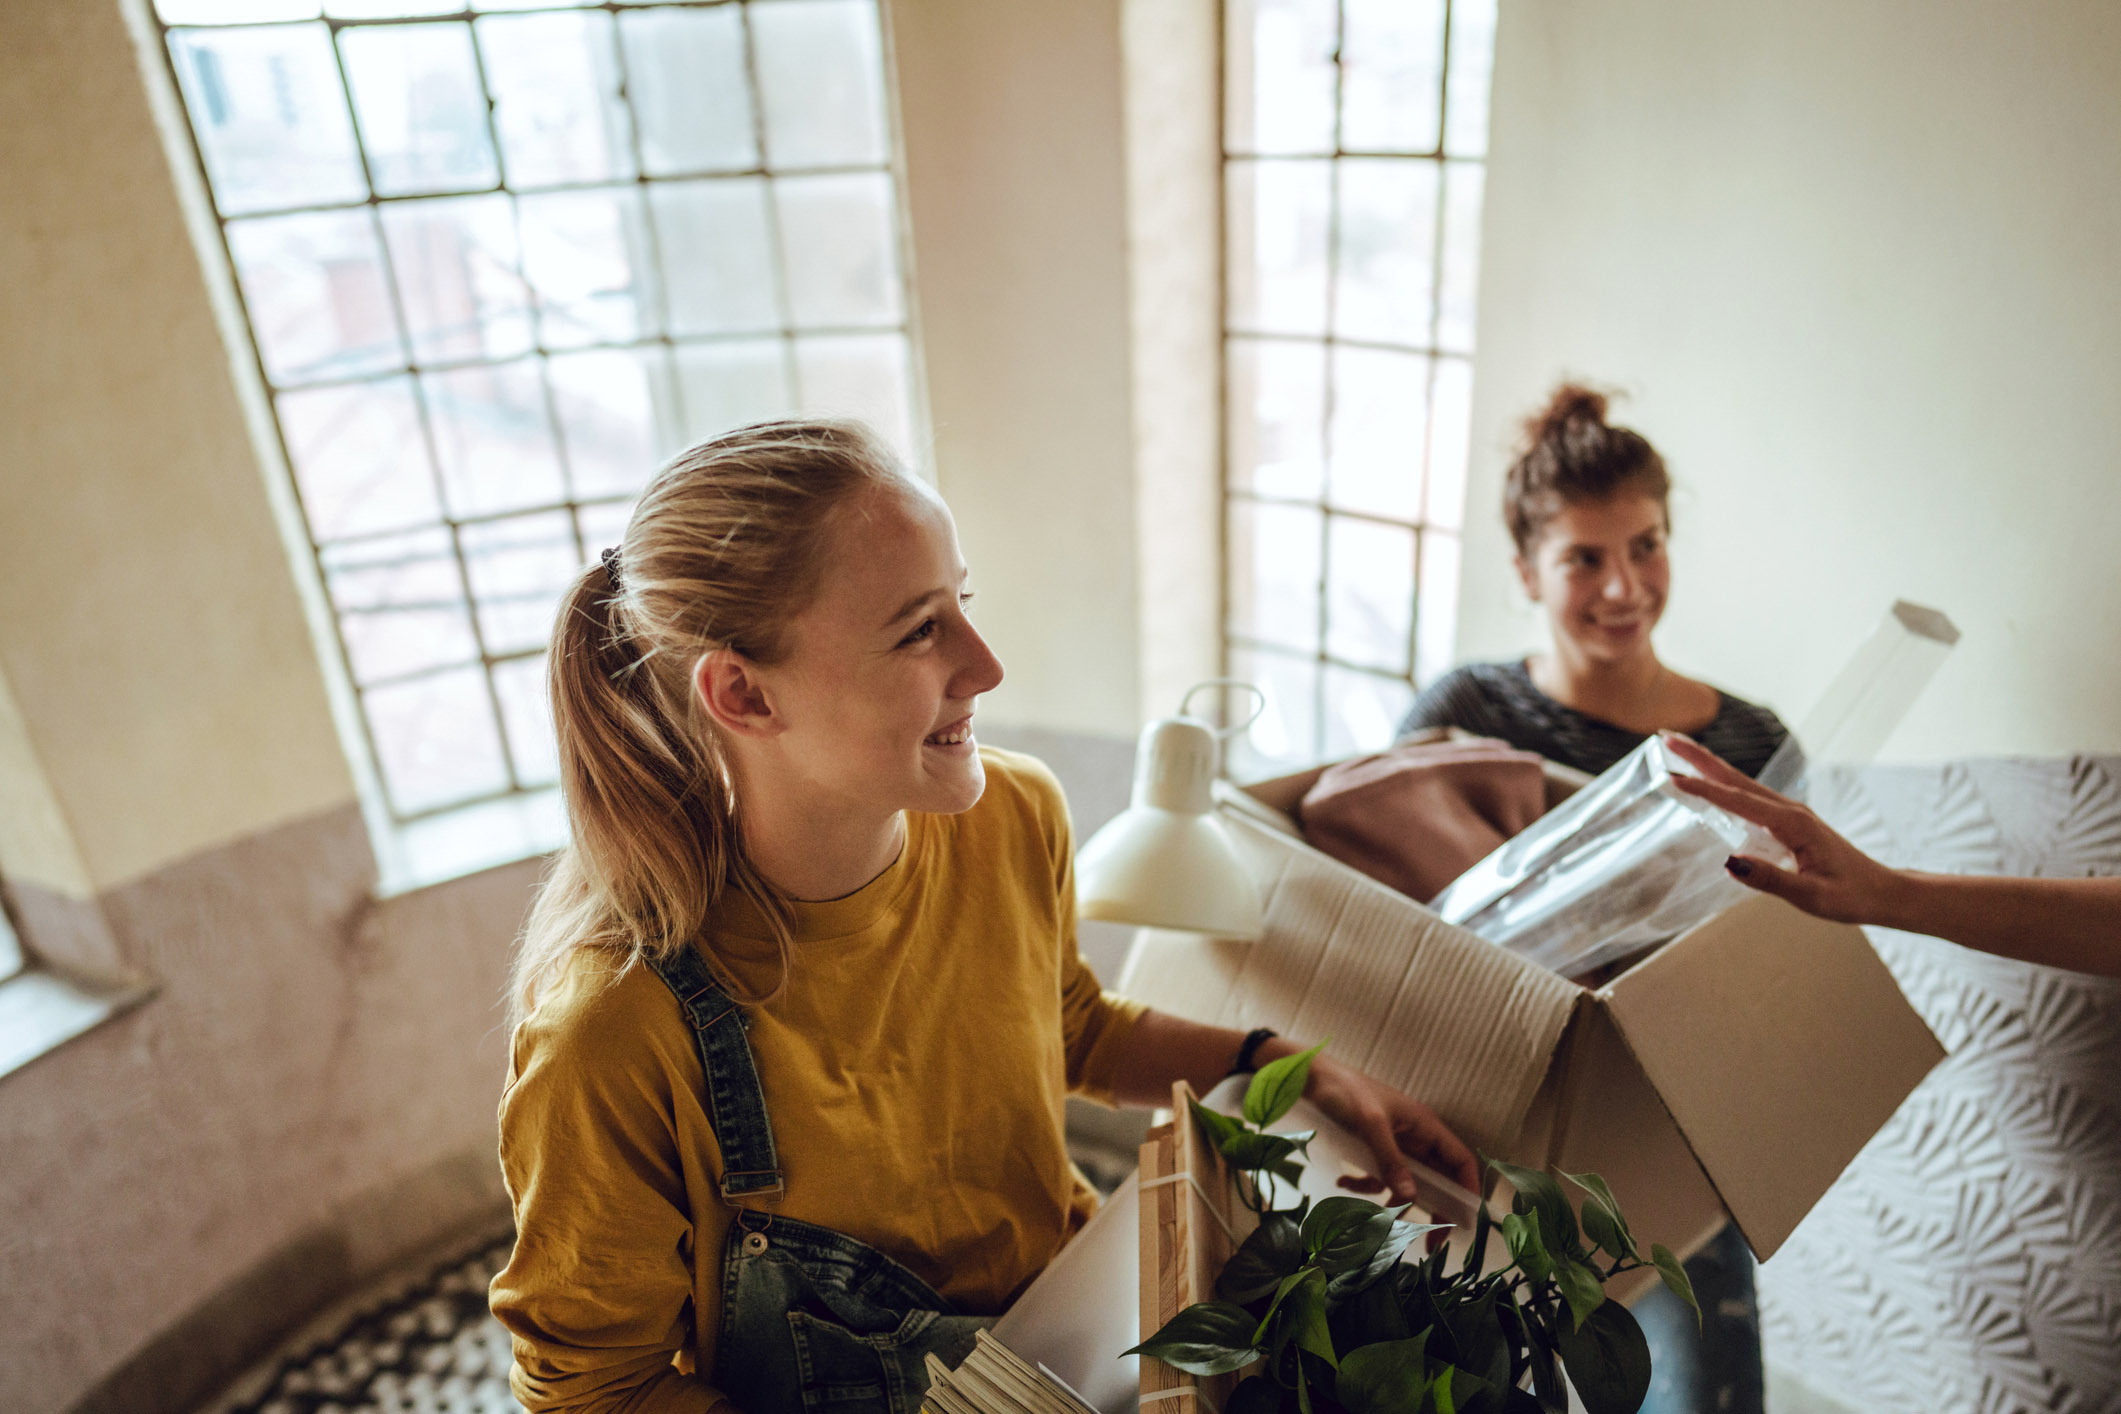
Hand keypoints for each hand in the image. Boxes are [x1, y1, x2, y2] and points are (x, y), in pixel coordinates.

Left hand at [1297, 1050, 1481, 1237]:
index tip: (1464, 1220)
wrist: (1311, 1077)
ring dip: (1395, 1201)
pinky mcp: (1372, 1150)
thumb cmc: (1345, 1091)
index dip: (1467, 1189)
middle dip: (1435, 1209)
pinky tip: (1344, 1181)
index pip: (1460, 1160)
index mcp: (1424, 1125)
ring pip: (1407, 1183)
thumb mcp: (1369, 1124)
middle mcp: (1414, 1137)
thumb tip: (1411, 1197)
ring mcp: (1394, 1145)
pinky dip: (1366, 1184)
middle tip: (1432, 1243)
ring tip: (1382, 1220)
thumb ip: (1390, 1159)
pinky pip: (1379, 1177)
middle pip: (1438, 1179)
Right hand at [1662, 732, 1906, 925]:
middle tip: (1665, 738)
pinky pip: (1748, 796)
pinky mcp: (1789, 821)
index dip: (1703, 789)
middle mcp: (1789, 811)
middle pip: (1735, 778)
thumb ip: (1770, 879)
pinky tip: (1711, 783)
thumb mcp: (1811, 896)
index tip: (1670, 777)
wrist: (1882, 892)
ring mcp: (1789, 813)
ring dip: (1708, 765)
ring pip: (1741, 783)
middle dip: (1699, 757)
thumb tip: (1729, 863)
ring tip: (1678, 750)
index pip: (1737, 801)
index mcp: (1792, 824)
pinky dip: (1723, 783)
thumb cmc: (1850, 895)